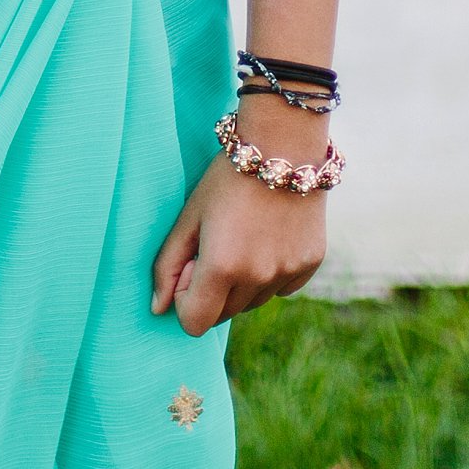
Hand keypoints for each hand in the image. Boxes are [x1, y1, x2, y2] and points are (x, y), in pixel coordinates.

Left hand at [150, 109, 331, 333]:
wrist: (283, 145)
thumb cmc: (226, 178)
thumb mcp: (189, 216)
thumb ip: (167, 265)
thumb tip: (158, 309)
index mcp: (222, 267)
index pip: (194, 323)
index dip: (185, 299)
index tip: (190, 264)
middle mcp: (258, 277)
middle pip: (224, 315)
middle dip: (212, 291)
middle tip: (215, 245)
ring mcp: (288, 272)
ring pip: (253, 303)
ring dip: (241, 284)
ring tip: (242, 237)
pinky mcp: (310, 263)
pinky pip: (282, 288)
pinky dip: (271, 274)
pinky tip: (267, 237)